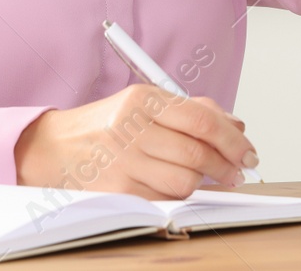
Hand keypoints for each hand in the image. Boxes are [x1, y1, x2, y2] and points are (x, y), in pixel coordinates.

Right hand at [14, 84, 257, 199]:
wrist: (52, 149)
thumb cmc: (103, 126)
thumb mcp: (142, 104)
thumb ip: (189, 111)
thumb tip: (235, 126)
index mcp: (142, 100)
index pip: (201, 120)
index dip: (233, 139)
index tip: (248, 151)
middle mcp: (131, 129)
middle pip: (197, 153)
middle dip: (227, 166)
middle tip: (237, 171)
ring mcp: (123, 162)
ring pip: (185, 182)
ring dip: (201, 183)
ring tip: (202, 177)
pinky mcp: (117, 191)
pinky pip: (164, 199)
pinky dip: (177, 195)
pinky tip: (173, 185)